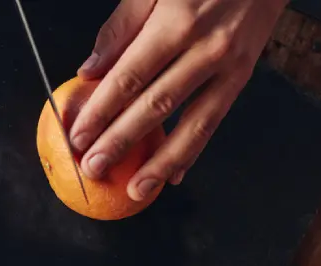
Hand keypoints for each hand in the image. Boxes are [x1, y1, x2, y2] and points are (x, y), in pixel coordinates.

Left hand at [71, 0, 286, 200]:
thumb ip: (121, 26)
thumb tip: (90, 70)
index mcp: (176, 22)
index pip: (129, 77)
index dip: (101, 110)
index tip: (78, 135)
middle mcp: (205, 48)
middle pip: (155, 106)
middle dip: (120, 141)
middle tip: (94, 168)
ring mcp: (228, 65)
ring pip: (190, 123)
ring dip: (159, 161)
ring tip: (135, 188)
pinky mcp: (243, 76)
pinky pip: (214, 121)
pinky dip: (193, 151)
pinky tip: (173, 173)